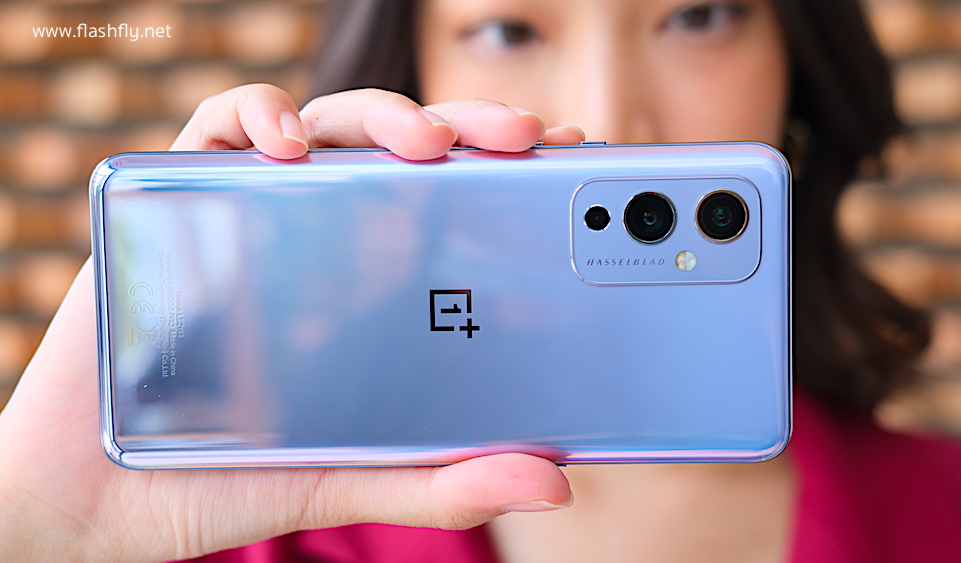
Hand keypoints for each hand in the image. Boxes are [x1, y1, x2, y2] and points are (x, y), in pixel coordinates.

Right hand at [0, 84, 577, 562]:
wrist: (95, 497)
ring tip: (425, 141)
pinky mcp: (180, 203)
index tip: (571, 166)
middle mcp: (322, 239)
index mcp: (369, 291)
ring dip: (382, 116)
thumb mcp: (351, 480)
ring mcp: (255, 214)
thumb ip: (442, 480)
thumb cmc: (226, 480)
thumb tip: (550, 480)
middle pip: (405, 155)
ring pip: (330, 126)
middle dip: (469, 131)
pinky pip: (219, 129)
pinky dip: (255, 116)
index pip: (454, 210)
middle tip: (524, 135)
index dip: (513, 180)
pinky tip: (286, 144)